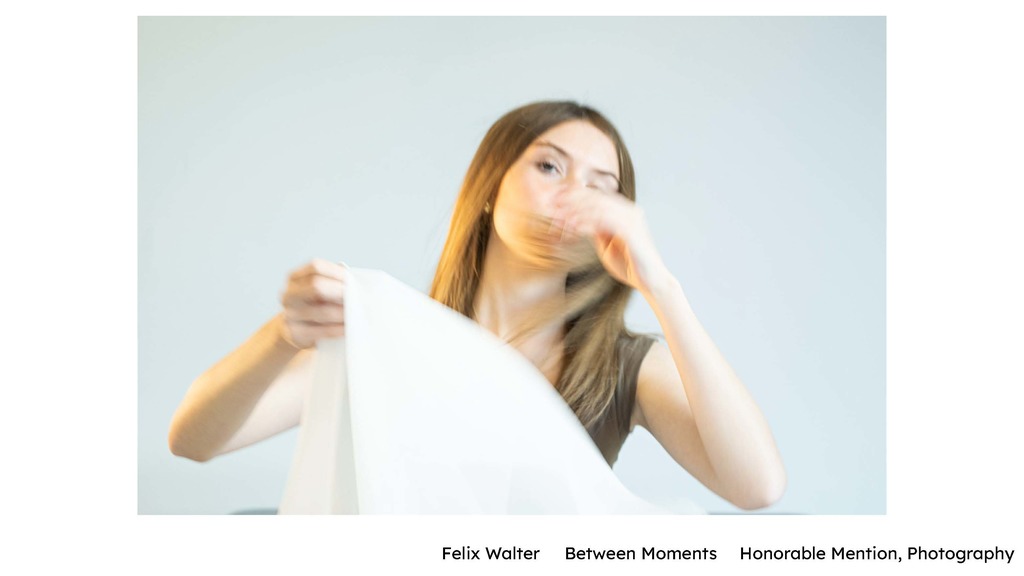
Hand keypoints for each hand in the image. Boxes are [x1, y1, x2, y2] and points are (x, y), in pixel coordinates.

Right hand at [277, 258, 347, 348]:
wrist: (296, 332)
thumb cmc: (315, 305)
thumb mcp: (320, 290)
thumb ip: (333, 281)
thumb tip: (354, 279)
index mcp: (295, 278)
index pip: (316, 267)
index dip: (336, 272)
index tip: (351, 279)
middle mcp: (289, 294)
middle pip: (316, 286)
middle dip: (340, 291)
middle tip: (356, 297)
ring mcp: (291, 314)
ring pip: (323, 311)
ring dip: (343, 312)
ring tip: (356, 313)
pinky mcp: (296, 333)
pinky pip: (322, 331)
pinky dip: (338, 329)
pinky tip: (347, 327)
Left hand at [553, 189, 670, 294]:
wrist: (650, 282)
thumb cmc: (629, 265)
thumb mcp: (606, 244)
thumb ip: (597, 230)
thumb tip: (579, 221)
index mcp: (624, 212)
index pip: (597, 197)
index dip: (575, 196)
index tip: (554, 199)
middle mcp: (629, 212)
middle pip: (596, 198)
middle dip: (572, 199)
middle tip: (551, 203)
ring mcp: (632, 220)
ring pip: (599, 207)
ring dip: (576, 210)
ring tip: (558, 215)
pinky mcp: (632, 231)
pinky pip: (606, 221)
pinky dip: (588, 222)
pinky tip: (573, 227)